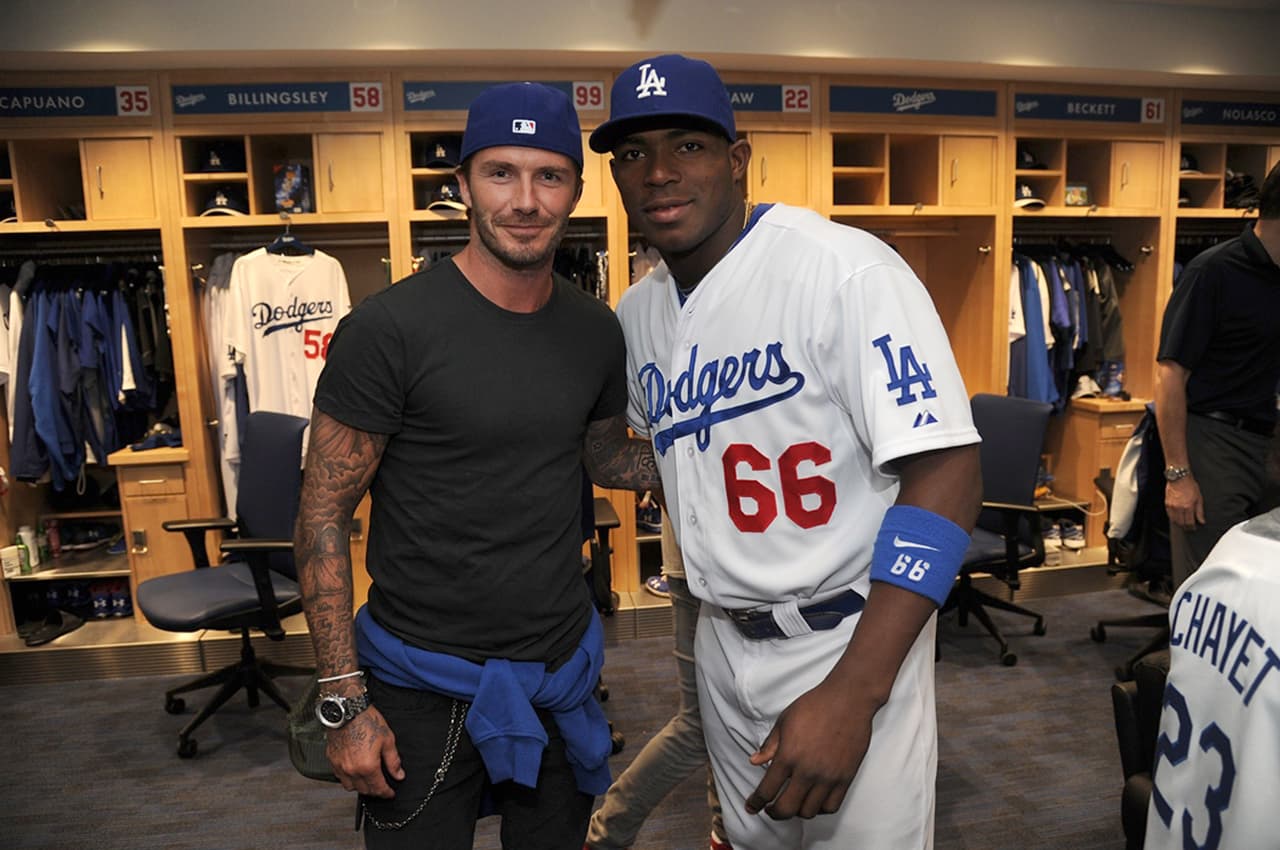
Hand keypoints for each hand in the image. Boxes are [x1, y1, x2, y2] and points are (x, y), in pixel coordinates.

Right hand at [326, 706, 402, 797]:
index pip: (378, 788)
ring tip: (368, 780)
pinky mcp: (332, 760)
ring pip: (350, 787)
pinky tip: (354, 772)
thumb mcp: (387, 739)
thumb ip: (393, 761)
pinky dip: (348, 779)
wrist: (346, 709)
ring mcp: (339, 766)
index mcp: (367, 766)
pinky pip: (339, 777)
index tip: (390, 793)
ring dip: (360, 787)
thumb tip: (399, 775)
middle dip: (375, 791)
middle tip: (382, 787)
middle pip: (364, 790)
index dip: (386, 793)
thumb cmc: (366, 720)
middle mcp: (351, 770)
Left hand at [744, 680, 875, 819]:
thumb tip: (754, 761)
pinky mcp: (845, 778)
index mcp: (788, 756)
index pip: (767, 790)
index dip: (756, 802)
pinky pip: (831, 806)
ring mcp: (828, 777)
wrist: (848, 700)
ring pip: (808, 812)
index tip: (752, 807)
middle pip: (786, 809)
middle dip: (774, 813)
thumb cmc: (814, 706)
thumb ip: (769, 745)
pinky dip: (819, 809)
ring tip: (793, 802)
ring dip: (797, 811)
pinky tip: (814, 800)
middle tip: (770, 809)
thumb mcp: (784, 721)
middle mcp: (807, 771)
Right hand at [1165, 477, 1204, 530]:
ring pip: (1174, 520)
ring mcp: (1172, 506)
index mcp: (1188, 507)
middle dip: (1185, 527)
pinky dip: (1173, 518)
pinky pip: (1169, 514)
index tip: (1193, 528)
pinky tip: (1176, 517)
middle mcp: (1179, 508)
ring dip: (1178, 523)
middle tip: (1188, 528)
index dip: (1191, 527)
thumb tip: (1202, 521)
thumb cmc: (1190, 486)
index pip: (1189, 522)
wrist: (1179, 478)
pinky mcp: (1167, 503)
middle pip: (1181, 523)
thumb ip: (1200, 511)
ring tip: (1182, 524)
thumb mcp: (1199, 498)